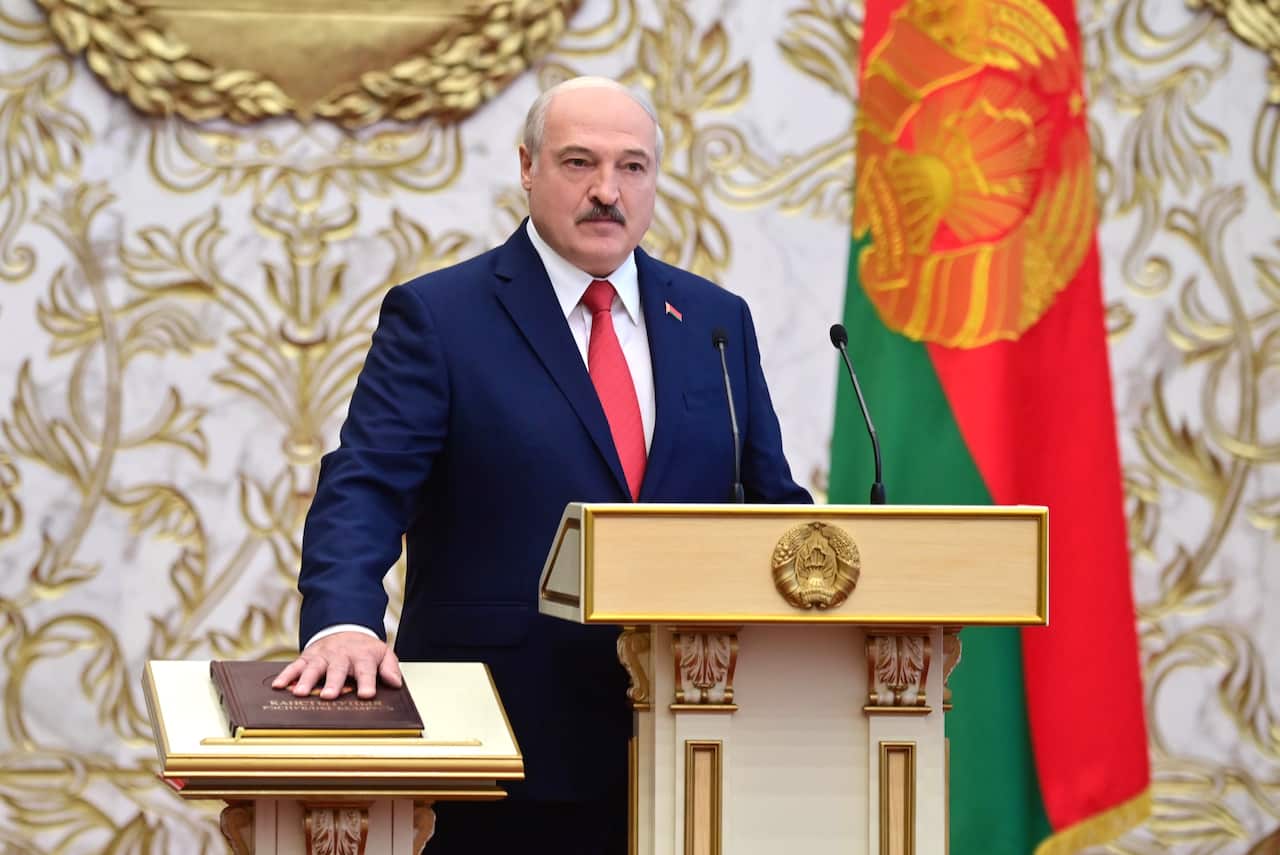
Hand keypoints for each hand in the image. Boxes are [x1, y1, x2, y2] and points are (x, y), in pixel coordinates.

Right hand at [271, 631, 401, 699]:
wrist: (346, 628)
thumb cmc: (364, 649)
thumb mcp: (382, 654)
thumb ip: (389, 668)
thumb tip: (395, 683)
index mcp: (362, 656)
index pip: (366, 669)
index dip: (367, 682)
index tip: (367, 694)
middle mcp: (341, 656)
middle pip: (337, 669)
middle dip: (333, 683)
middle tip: (329, 696)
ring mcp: (322, 656)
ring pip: (314, 668)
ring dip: (306, 680)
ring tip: (300, 693)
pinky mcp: (307, 657)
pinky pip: (295, 666)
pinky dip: (286, 675)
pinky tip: (278, 685)